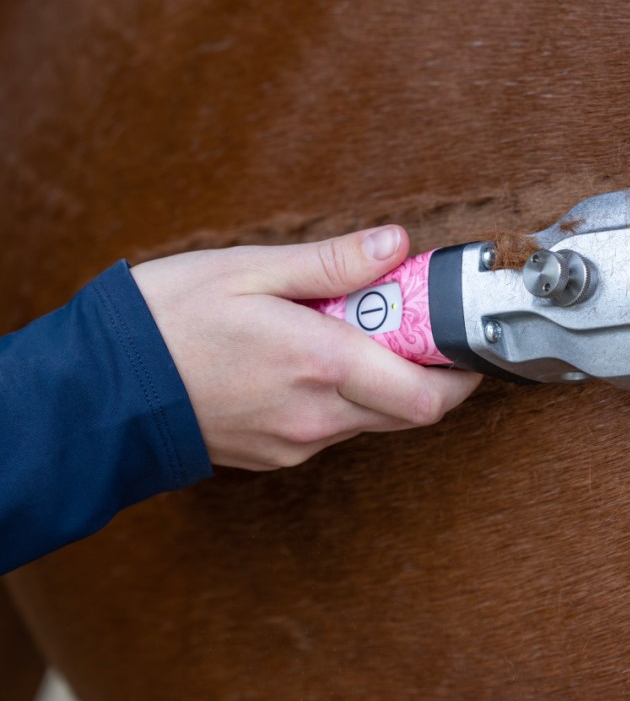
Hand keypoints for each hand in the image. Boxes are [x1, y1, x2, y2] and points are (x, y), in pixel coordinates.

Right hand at [130, 226, 481, 469]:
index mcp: (321, 365)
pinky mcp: (275, 455)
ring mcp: (296, 443)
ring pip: (372, 420)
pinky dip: (339, 397)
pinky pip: (332, 429)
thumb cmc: (166, 320)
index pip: (430, 395)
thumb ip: (334, 262)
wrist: (96, 387)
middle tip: (402, 322)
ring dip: (379, 381)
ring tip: (340, 331)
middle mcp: (317, 417)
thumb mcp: (251, 269)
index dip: (461, 370)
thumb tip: (398, 245)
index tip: (458, 333)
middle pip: (412, 412)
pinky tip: (304, 359)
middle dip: (426, 370)